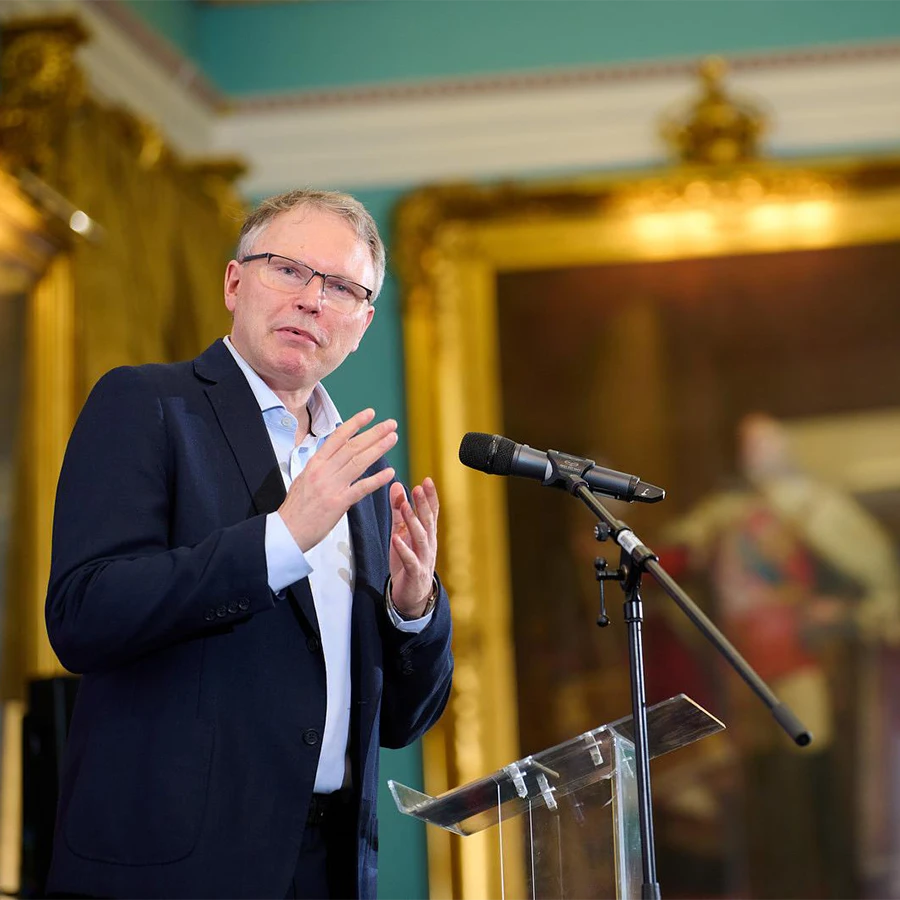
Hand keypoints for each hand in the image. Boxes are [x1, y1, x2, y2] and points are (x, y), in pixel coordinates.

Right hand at [278, 409, 396, 551]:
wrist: (286, 531)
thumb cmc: (296, 508)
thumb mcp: (303, 480)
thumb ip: (320, 468)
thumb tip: (333, 457)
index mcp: (314, 464)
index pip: (337, 437)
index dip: (355, 423)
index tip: (370, 413)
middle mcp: (323, 471)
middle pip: (352, 447)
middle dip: (374, 433)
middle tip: (391, 424)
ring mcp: (331, 486)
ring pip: (358, 462)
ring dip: (378, 449)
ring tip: (393, 438)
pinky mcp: (338, 504)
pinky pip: (361, 488)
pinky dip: (376, 480)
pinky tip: (390, 473)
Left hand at [389, 477, 439, 617]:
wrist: (412, 596)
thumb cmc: (407, 562)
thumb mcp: (401, 533)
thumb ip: (399, 511)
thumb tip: (397, 486)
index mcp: (427, 534)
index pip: (432, 512)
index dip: (430, 496)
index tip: (427, 480)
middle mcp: (429, 544)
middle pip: (428, 521)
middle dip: (424, 504)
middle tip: (418, 487)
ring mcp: (423, 559)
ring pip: (421, 538)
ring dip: (414, 522)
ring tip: (407, 507)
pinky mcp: (414, 573)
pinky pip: (410, 560)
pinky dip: (403, 549)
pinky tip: (396, 539)